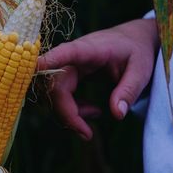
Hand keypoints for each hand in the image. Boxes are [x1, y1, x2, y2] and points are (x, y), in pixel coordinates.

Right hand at [37, 19, 158, 139]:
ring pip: (54, 94)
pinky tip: (91, 111)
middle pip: (55, 85)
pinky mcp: (68, 75)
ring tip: (94, 118)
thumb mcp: (141, 70)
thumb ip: (129, 90)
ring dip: (68, 113)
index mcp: (89, 49)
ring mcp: (67, 66)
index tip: (31, 70)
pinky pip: (60, 95)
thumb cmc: (136, 50)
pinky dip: (71, 109)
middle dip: (66, 113)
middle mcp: (72, 57)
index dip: (47, 62)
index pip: (64, 53)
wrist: (133, 39)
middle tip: (86, 134)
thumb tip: (117, 114)